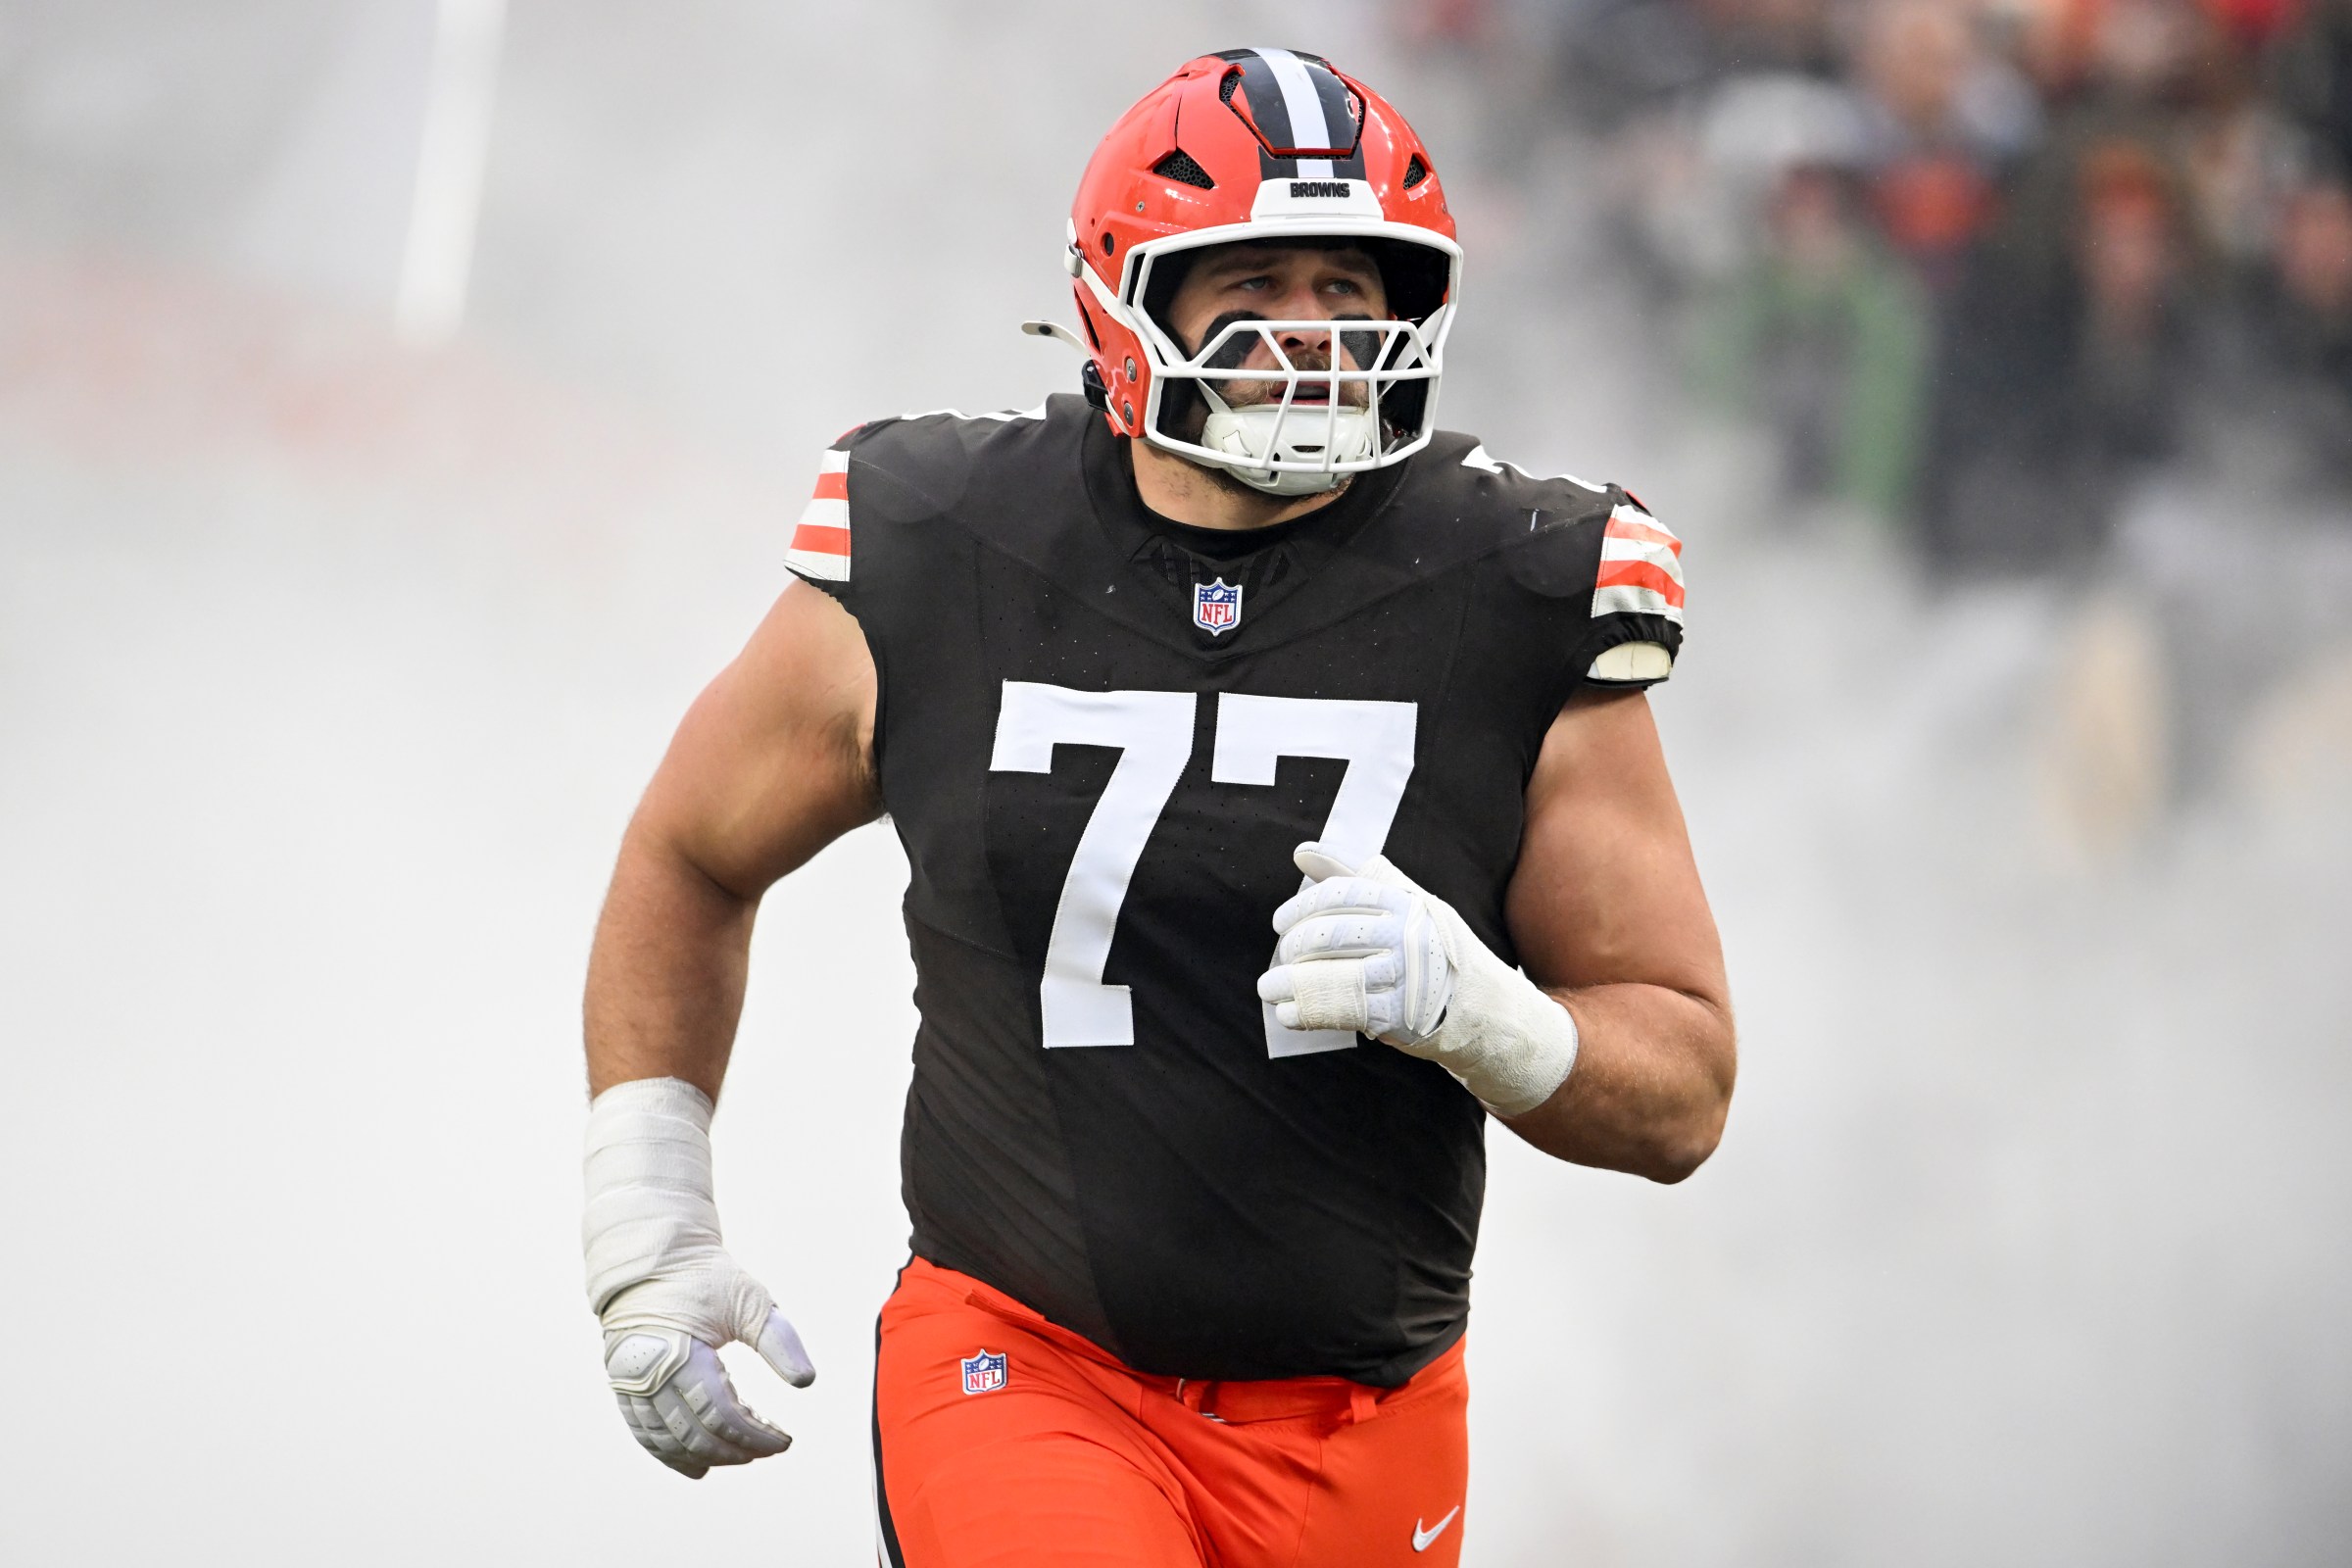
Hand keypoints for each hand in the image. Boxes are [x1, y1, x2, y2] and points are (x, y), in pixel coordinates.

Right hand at [585, 1077, 816, 1477]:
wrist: (653, 1260)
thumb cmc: (706, 1278)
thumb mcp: (750, 1300)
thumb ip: (780, 1341)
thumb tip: (807, 1382)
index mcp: (681, 1355)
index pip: (722, 1415)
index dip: (755, 1435)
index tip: (784, 1440)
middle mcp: (650, 1375)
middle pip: (696, 1435)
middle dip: (737, 1450)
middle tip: (769, 1450)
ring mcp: (631, 1384)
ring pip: (668, 1441)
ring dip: (706, 1457)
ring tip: (741, 1458)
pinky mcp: (624, 1387)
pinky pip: (645, 1433)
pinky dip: (671, 1455)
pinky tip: (697, 1467)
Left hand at [1255, 843, 1579, 1115]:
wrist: (1483, 1006)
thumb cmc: (1433, 949)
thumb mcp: (1404, 904)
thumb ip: (1352, 878)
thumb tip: (1303, 853)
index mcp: (1406, 902)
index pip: (1342, 895)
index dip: (1303, 908)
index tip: (1280, 923)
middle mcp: (1407, 934)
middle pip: (1333, 935)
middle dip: (1296, 947)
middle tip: (1280, 956)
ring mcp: (1406, 975)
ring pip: (1334, 974)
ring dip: (1293, 983)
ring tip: (1269, 988)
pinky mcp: (1401, 1014)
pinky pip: (1344, 1009)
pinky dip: (1310, 1011)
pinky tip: (1289, 1012)